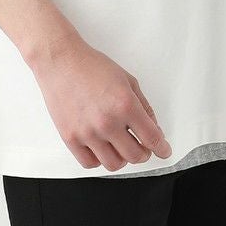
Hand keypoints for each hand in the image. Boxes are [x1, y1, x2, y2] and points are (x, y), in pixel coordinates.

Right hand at [30, 34, 172, 170]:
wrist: (61, 61)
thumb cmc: (92, 66)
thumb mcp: (127, 80)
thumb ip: (144, 106)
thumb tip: (153, 127)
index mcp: (125, 104)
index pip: (151, 138)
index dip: (162, 148)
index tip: (164, 151)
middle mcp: (107, 122)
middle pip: (135, 156)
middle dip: (144, 153)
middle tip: (142, 146)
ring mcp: (87, 133)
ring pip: (114, 164)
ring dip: (122, 157)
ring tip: (120, 146)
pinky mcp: (70, 138)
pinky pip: (90, 163)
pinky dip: (99, 159)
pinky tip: (101, 147)